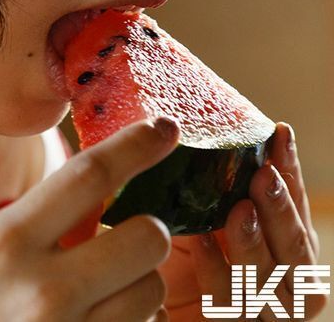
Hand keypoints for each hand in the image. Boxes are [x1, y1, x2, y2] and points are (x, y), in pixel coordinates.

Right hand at [0, 119, 178, 320]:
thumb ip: (26, 231)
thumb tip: (91, 214)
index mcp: (2, 244)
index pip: (89, 175)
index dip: (136, 145)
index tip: (164, 129)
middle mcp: (42, 290)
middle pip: (146, 236)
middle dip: (145, 228)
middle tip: (121, 236)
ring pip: (151, 292)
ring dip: (135, 283)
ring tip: (99, 291)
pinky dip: (126, 321)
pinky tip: (92, 318)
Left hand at [159, 122, 328, 320]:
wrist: (130, 303)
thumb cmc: (162, 257)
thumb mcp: (189, 215)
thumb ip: (207, 185)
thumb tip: (184, 125)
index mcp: (279, 245)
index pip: (294, 205)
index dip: (289, 170)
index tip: (278, 133)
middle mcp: (281, 281)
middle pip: (297, 249)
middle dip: (281, 209)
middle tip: (263, 176)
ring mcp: (261, 312)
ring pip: (272, 281)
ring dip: (254, 243)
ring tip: (239, 210)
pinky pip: (230, 306)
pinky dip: (217, 271)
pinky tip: (200, 242)